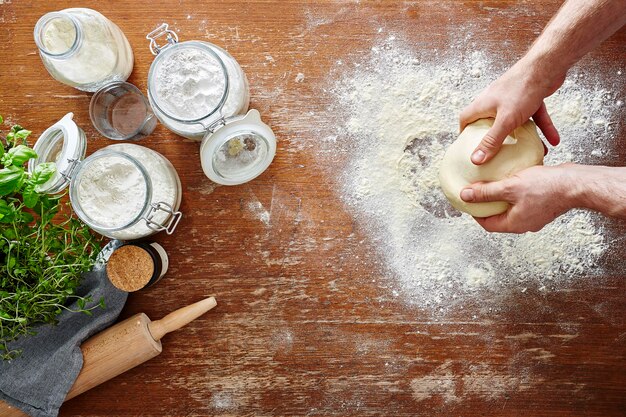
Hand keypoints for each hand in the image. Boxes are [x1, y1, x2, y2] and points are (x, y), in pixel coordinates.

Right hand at [459, 58, 564, 164]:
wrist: (546, 66)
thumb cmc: (522, 89)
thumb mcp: (505, 121)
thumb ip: (492, 141)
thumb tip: (475, 160)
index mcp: (483, 104)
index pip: (465, 118)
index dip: (464, 133)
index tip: (467, 146)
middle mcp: (495, 100)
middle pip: (488, 121)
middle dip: (492, 136)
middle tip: (494, 151)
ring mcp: (512, 98)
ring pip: (514, 121)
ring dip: (522, 135)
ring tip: (529, 150)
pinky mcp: (530, 97)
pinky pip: (534, 116)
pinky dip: (542, 127)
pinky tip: (553, 140)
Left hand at [459, 165, 573, 232]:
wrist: (576, 183)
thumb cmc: (546, 187)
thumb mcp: (509, 187)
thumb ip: (486, 192)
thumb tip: (465, 195)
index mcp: (515, 224)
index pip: (487, 224)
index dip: (476, 213)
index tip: (469, 201)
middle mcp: (525, 224)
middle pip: (499, 217)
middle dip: (487, 206)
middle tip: (479, 192)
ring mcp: (535, 215)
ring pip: (512, 209)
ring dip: (502, 198)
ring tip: (494, 184)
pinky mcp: (543, 206)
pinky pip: (523, 201)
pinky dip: (515, 193)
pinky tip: (513, 179)